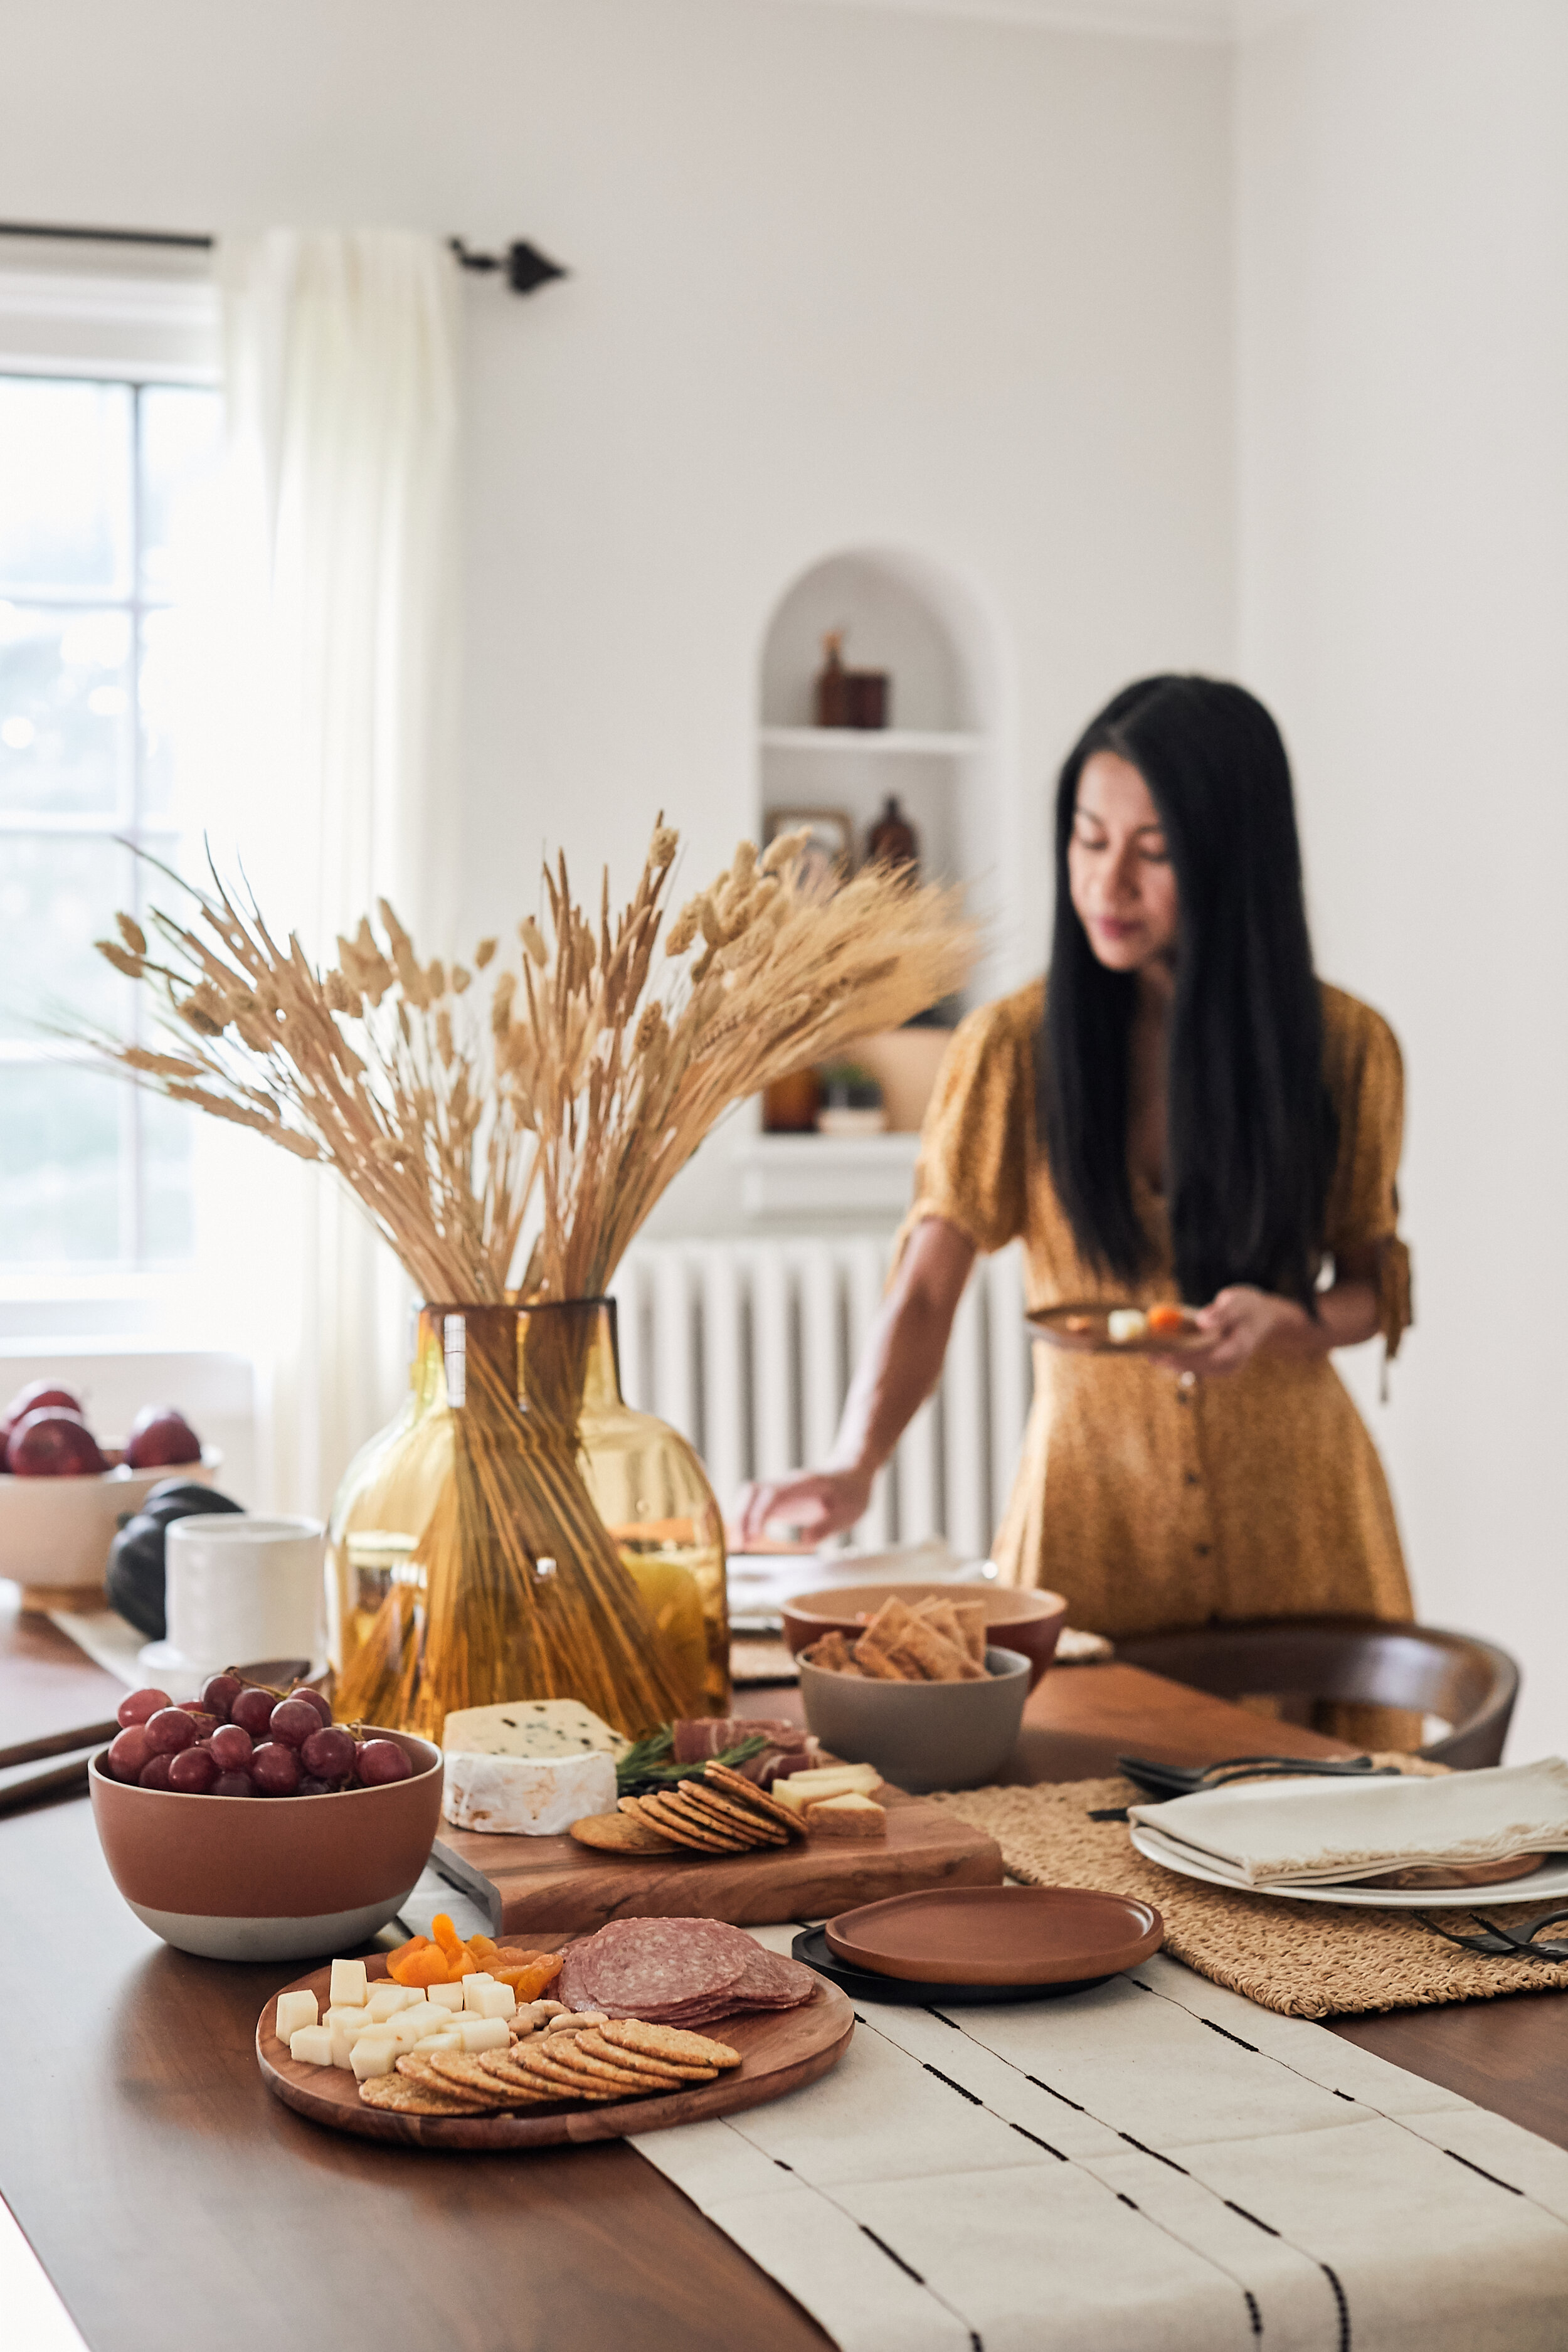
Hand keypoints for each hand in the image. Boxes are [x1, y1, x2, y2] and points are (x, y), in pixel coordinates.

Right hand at [731, 1467, 872, 1548]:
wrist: (852, 1472)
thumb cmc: (852, 1492)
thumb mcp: (850, 1511)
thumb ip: (828, 1525)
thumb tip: (805, 1539)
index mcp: (804, 1485)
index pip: (773, 1494)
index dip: (759, 1514)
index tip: (753, 1537)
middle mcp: (788, 1485)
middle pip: (752, 1492)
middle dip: (742, 1517)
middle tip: (740, 1546)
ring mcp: (782, 1491)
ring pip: (749, 1497)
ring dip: (741, 1519)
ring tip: (740, 1546)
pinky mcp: (780, 1500)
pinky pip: (755, 1506)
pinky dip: (747, 1521)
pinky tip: (747, 1540)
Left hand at [1158, 1285, 1305, 1376]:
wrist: (1261, 1319)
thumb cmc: (1248, 1308)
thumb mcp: (1239, 1302)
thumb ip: (1222, 1312)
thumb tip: (1203, 1321)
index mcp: (1238, 1349)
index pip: (1207, 1356)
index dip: (1183, 1354)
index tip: (1162, 1349)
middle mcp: (1230, 1364)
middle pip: (1195, 1365)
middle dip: (1170, 1358)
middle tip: (1146, 1350)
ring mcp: (1222, 1368)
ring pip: (1191, 1367)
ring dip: (1169, 1360)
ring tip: (1146, 1350)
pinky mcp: (1214, 1367)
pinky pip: (1192, 1365)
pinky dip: (1175, 1358)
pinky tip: (1158, 1351)